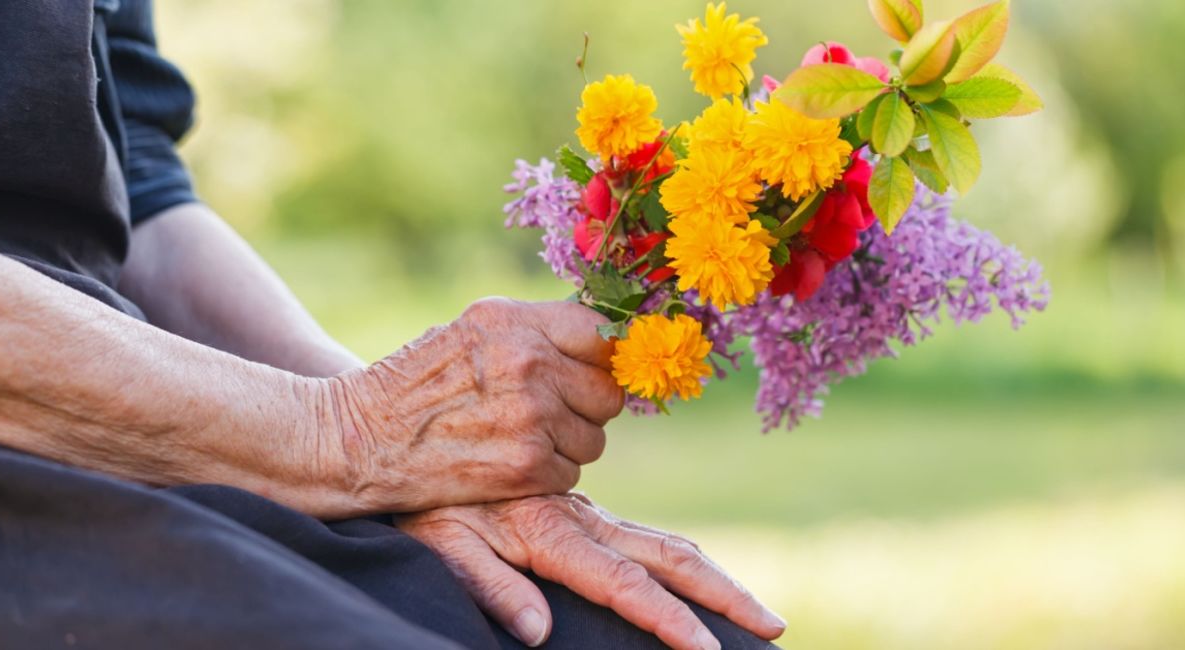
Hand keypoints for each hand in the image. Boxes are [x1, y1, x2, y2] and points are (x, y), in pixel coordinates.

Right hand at [321, 298, 623, 513]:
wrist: (358, 440)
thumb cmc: (414, 385)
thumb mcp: (469, 331)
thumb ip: (533, 332)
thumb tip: (603, 341)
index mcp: (514, 320)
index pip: (599, 332)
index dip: (600, 357)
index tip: (588, 372)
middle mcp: (528, 361)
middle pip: (606, 392)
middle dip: (585, 408)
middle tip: (547, 415)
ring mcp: (531, 414)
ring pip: (593, 438)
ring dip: (566, 446)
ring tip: (517, 439)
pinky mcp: (527, 465)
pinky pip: (571, 475)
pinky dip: (546, 478)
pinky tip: (506, 465)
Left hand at [394, 494, 785, 649]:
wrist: (414, 437)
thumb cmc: (423, 500)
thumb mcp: (443, 541)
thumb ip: (488, 582)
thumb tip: (538, 632)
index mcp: (549, 531)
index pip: (621, 582)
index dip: (666, 618)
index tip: (708, 649)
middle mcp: (578, 519)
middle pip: (665, 557)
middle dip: (721, 594)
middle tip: (771, 626)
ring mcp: (584, 513)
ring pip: (663, 544)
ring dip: (714, 576)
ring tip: (757, 610)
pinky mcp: (579, 511)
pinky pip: (644, 535)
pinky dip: (684, 558)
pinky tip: (702, 577)